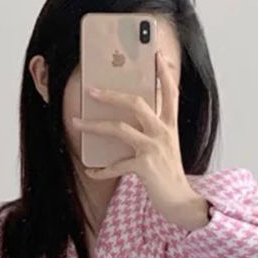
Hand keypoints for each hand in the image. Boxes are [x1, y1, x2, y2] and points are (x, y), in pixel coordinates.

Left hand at [71, 52, 209, 229]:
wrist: (181, 203)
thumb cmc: (169, 175)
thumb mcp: (167, 147)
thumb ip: (154, 130)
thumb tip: (131, 118)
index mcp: (170, 125)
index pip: (170, 92)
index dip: (164, 73)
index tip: (157, 54)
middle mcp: (164, 132)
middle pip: (136, 103)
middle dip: (111, 94)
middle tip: (91, 89)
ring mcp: (154, 148)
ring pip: (119, 127)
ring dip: (94, 124)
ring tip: (76, 121)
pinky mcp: (145, 166)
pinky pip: (116, 164)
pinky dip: (101, 169)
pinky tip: (91, 171)